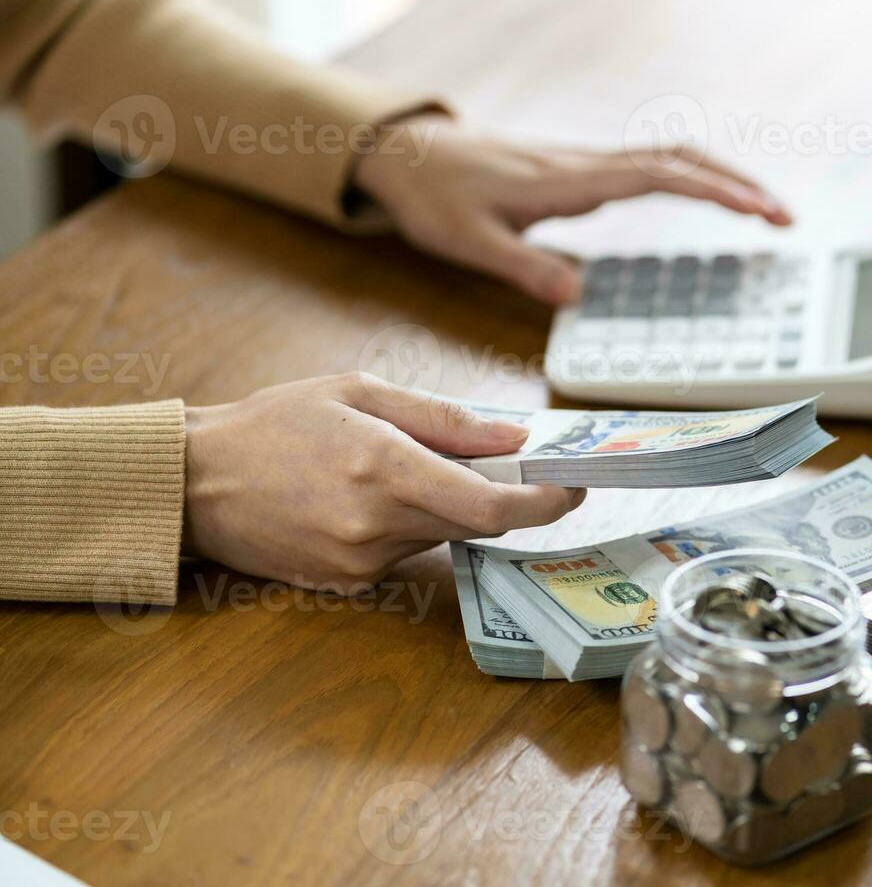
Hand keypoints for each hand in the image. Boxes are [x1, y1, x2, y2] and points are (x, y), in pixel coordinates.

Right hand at [182, 373, 584, 593]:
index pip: (491, 506)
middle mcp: (376, 524)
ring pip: (443, 535)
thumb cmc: (275, 424)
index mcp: (383, 467)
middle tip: (502, 461)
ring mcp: (361, 562)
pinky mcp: (347, 584)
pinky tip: (368, 496)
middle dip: (499, 492)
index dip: (545, 503)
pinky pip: (407, 553)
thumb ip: (443, 418)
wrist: (193, 484)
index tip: (574, 487)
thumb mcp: (359, 392)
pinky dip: (410, 524)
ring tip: (402, 466)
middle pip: (476, 521)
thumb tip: (514, 439)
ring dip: (447, 505)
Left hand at [352, 114, 792, 304]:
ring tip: (763, 210)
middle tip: (786, 218)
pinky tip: (706, 197)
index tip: (761, 211)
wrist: (407, 153)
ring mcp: (587, 163)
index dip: (717, 191)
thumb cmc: (434, 196)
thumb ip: (522, 266)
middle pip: (683, 159)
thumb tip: (576, 297)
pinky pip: (653, 166)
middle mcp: (588, 164)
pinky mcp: (582, 170)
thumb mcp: (467, 241)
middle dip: (738, 184)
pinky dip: (693, 177)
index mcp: (570, 181)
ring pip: (672, 157)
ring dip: (721, 177)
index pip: (661, 176)